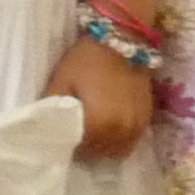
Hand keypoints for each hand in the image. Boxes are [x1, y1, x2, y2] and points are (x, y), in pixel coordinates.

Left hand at [48, 33, 155, 159]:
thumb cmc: (86, 60)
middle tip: (73, 134)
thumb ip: (53, 112)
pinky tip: (106, 125)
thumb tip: (46, 131)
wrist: (122, 40)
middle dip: (85, 148)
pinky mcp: (148, 118)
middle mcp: (123, 131)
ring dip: (102, 145)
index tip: (60, 136)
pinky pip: (130, 140)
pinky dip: (117, 138)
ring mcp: (139, 126)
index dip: (68, 145)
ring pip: (116, 150)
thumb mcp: (61, 83)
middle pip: (99, 153)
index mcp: (100, 125)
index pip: (80, 150)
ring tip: (90, 131)